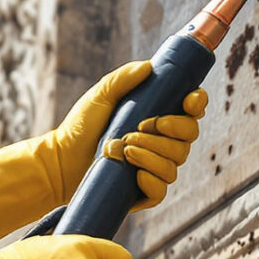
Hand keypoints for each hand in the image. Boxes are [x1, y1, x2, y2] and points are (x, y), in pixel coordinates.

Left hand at [60, 62, 209, 210]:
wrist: (60, 159)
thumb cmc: (81, 126)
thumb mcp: (100, 96)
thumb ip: (122, 79)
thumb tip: (148, 67)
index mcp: (159, 116)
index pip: (192, 110)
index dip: (197, 104)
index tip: (187, 102)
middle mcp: (163, 142)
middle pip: (189, 136)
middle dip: (170, 129)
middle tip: (140, 126)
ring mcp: (155, 167)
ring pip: (175, 163)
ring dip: (152, 154)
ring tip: (123, 147)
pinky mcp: (144, 191)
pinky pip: (162, 190)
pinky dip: (151, 181)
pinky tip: (135, 175)